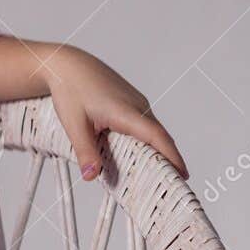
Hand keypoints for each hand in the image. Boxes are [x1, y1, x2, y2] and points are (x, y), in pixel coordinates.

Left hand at [41, 47, 187, 181]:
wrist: (67, 64)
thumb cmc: (69, 89)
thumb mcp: (73, 123)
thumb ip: (85, 151)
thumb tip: (91, 177)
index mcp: (126, 111)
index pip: (156, 137)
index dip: (171, 156)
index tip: (183, 176)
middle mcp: (137, 106)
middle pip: (159, 137)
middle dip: (169, 160)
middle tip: (173, 186)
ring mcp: (136, 102)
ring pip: (152, 130)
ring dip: (157, 150)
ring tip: (160, 175)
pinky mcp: (132, 102)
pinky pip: (145, 124)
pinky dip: (147, 140)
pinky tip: (140, 154)